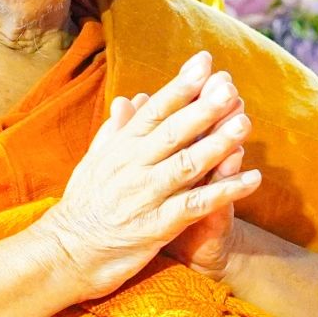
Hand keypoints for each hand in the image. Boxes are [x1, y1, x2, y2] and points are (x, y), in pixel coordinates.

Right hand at [38, 51, 261, 300]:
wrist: (65, 254)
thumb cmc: (84, 205)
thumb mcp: (94, 162)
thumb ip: (115, 131)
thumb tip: (128, 99)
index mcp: (121, 148)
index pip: (154, 110)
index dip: (180, 85)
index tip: (204, 62)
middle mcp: (133, 167)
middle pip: (173, 132)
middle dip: (203, 108)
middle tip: (230, 87)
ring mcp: (146, 196)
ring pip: (187, 164)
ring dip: (218, 143)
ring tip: (245, 123)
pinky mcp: (158, 226)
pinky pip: (197, 205)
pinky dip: (225, 191)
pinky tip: (252, 178)